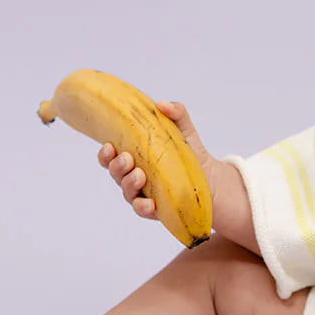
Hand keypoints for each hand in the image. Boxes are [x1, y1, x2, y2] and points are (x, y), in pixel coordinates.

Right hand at [98, 101, 221, 219]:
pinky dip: (144, 207)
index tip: (109, 145)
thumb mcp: (183, 130)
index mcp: (133, 156)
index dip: (105, 153)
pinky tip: (150, 203)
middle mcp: (132, 176)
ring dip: (129, 184)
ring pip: (127, 192)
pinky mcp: (156, 209)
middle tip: (128, 159)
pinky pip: (144, 210)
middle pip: (115, 174)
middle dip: (117, 167)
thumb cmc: (188, 152)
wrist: (209, 177)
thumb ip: (176, 113)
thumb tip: (163, 104)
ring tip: (140, 176)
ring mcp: (142, 194)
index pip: (110, 156)